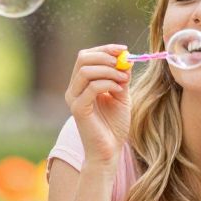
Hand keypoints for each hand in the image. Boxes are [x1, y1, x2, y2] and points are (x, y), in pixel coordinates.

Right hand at [64, 45, 130, 164]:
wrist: (109, 151)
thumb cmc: (114, 126)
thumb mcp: (121, 96)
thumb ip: (121, 77)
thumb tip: (126, 58)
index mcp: (81, 84)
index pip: (86, 56)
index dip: (105, 49)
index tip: (123, 49)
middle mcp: (73, 89)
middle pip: (82, 58)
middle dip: (105, 56)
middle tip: (123, 63)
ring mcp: (73, 99)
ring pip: (86, 70)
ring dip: (109, 70)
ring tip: (124, 79)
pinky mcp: (78, 109)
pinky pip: (92, 87)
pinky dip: (108, 83)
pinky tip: (119, 89)